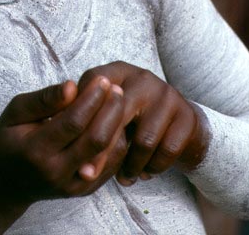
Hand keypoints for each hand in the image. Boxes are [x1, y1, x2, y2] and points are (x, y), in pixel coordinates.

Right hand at [0, 76, 126, 206]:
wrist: (4, 184)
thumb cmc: (8, 140)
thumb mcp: (15, 112)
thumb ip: (43, 99)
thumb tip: (72, 86)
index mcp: (36, 150)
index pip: (73, 122)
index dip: (91, 99)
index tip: (102, 79)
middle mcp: (56, 172)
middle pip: (95, 140)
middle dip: (111, 111)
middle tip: (117, 88)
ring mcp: (71, 186)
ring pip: (107, 155)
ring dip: (118, 126)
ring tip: (118, 102)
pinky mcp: (82, 192)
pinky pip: (109, 167)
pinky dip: (117, 143)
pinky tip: (115, 123)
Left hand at [78, 62, 208, 185]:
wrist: (180, 123)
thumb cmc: (132, 117)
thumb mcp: (109, 109)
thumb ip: (88, 116)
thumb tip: (62, 140)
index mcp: (118, 71)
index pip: (94, 86)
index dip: (81, 115)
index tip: (68, 143)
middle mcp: (143, 78)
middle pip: (117, 114)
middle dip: (101, 149)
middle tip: (87, 174)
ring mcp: (167, 95)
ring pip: (144, 139)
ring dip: (131, 165)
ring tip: (122, 178)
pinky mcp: (186, 117)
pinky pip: (167, 151)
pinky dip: (152, 168)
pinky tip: (143, 174)